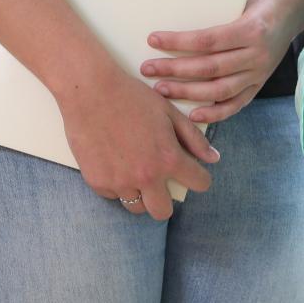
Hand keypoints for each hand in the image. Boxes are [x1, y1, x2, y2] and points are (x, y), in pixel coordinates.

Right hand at [57, 58, 217, 220]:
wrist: (90, 90)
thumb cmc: (131, 96)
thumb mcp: (169, 111)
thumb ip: (194, 138)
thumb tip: (213, 158)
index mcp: (168, 159)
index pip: (199, 184)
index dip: (199, 178)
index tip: (193, 174)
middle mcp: (146, 177)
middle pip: (163, 212)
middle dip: (166, 199)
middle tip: (159, 182)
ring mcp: (120, 183)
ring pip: (137, 207)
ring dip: (140, 194)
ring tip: (134, 170)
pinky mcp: (97, 182)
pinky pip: (113, 195)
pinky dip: (116, 184)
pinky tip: (114, 162)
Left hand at [143, 0, 299, 123]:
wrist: (293, 7)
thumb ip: (215, 11)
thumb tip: (176, 16)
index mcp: (252, 29)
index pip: (208, 40)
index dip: (179, 41)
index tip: (153, 39)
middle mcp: (257, 55)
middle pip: (210, 68)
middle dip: (175, 70)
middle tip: (148, 69)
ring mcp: (260, 73)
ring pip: (220, 90)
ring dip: (188, 92)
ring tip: (161, 89)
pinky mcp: (260, 84)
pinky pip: (236, 104)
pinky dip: (214, 113)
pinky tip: (192, 114)